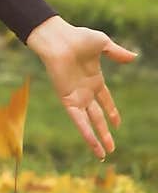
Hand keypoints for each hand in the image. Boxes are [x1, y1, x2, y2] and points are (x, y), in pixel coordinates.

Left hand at [25, 15, 137, 159]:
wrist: (57, 39)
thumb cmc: (77, 37)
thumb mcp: (102, 44)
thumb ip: (117, 53)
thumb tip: (134, 56)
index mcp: (94, 79)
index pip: (105, 100)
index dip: (112, 112)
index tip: (117, 124)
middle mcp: (85, 91)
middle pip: (97, 116)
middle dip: (105, 132)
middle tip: (112, 148)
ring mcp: (76, 96)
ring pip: (89, 123)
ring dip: (96, 139)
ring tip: (103, 155)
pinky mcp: (67, 100)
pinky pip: (78, 120)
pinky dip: (86, 133)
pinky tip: (93, 145)